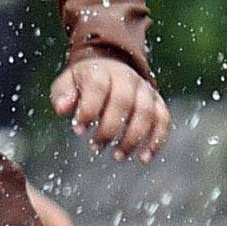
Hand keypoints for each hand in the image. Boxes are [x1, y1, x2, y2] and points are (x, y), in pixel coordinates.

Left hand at [49, 54, 168, 160]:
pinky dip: (156, 139)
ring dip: (132, 138)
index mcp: (101, 70)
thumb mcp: (67, 83)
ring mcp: (144, 89)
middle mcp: (126, 77)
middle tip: (96, 146)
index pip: (98, 86)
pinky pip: (163, 119)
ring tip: (118, 156)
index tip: (78, 129)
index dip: (89, 110)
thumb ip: (62, 95)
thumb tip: (62, 109)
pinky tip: (145, 158)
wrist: (110, 68)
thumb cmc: (84, 83)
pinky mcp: (157, 101)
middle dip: (109, 128)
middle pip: (124, 101)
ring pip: (146, 112)